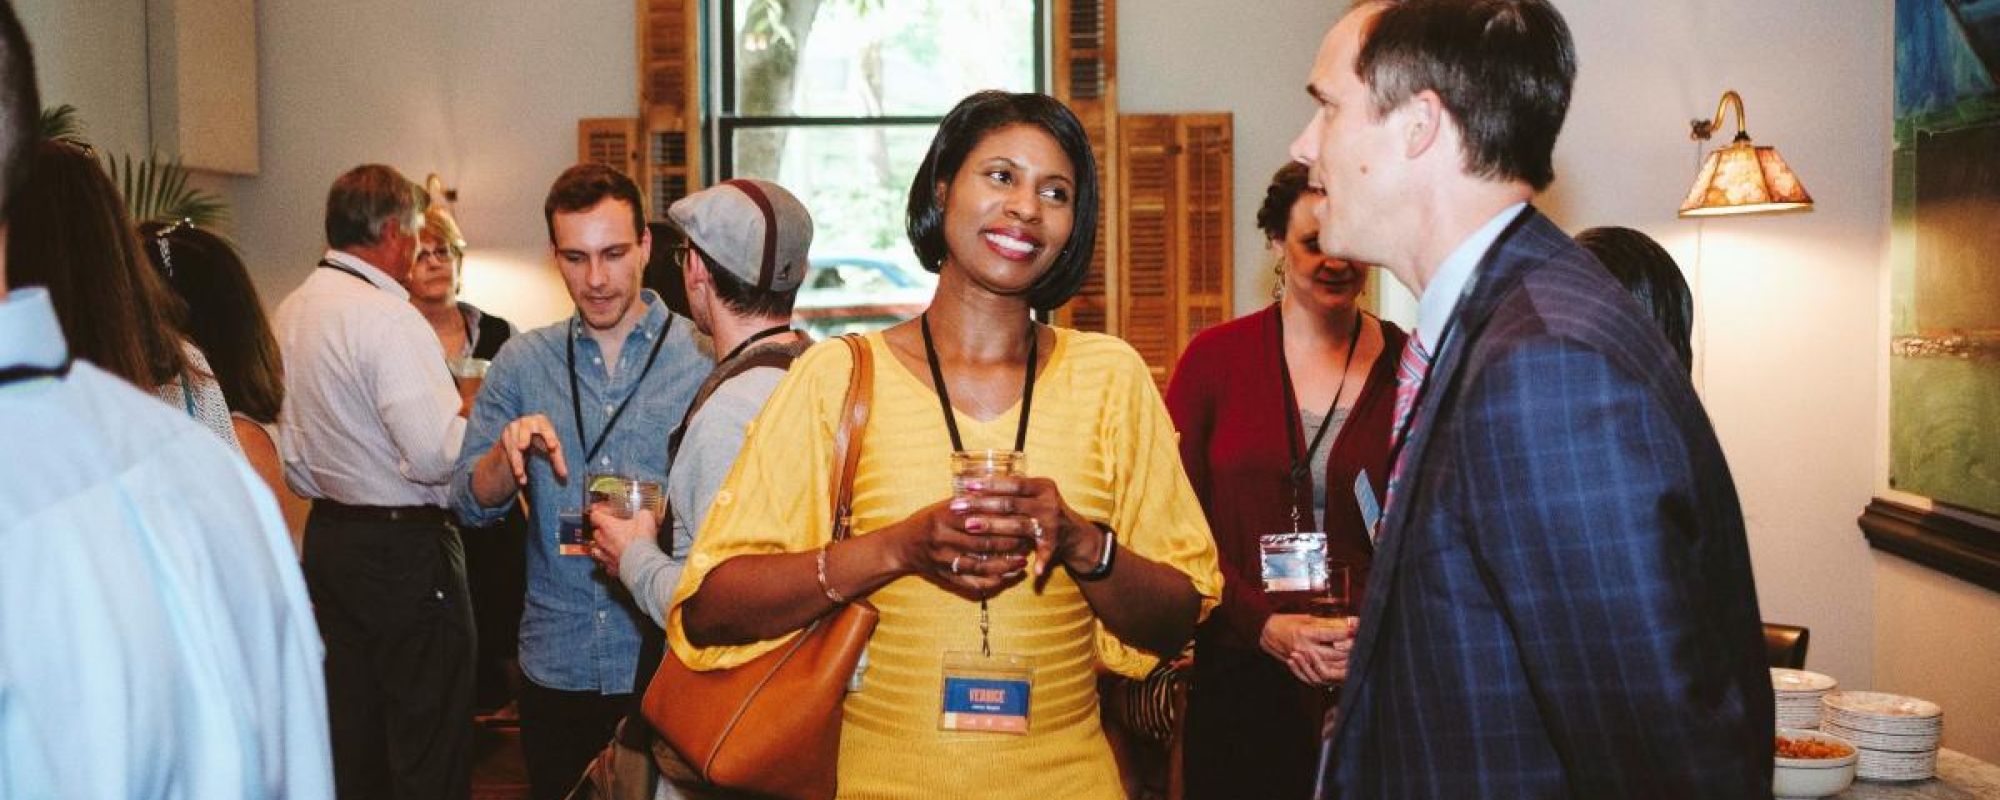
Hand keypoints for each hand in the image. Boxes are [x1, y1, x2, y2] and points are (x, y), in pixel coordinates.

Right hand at [492, 413, 566, 485]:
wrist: (522, 439)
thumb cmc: (542, 441)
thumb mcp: (550, 448)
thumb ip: (557, 460)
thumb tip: (564, 475)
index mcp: (541, 421)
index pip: (546, 428)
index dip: (549, 437)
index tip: (553, 447)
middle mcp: (526, 422)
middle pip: (526, 429)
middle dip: (523, 438)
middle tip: (522, 447)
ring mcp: (513, 427)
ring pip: (514, 445)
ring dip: (516, 460)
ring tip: (519, 474)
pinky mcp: (505, 436)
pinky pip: (508, 452)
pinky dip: (513, 465)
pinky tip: (520, 477)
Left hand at [587, 503, 658, 577]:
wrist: (642, 563)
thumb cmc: (641, 540)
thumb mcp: (645, 518)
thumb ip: (641, 514)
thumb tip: (642, 514)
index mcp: (607, 526)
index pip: (595, 515)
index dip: (598, 512)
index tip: (603, 511)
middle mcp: (602, 541)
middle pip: (595, 532)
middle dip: (602, 529)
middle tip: (612, 528)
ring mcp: (604, 556)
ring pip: (596, 550)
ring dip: (601, 546)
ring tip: (609, 545)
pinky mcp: (610, 568)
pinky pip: (605, 564)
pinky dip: (609, 561)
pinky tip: (615, 559)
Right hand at [892, 497, 1033, 598]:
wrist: (901, 546)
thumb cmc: (927, 522)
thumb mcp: (943, 507)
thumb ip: (969, 503)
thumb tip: (1000, 493)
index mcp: (944, 517)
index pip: (980, 518)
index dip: (1004, 520)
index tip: (1022, 519)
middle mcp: (942, 539)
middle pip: (983, 543)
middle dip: (1009, 543)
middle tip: (1028, 541)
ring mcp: (943, 560)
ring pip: (980, 566)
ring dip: (1004, 565)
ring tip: (1022, 561)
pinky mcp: (944, 576)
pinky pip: (972, 582)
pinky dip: (992, 581)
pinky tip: (1006, 576)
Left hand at [949, 475, 1102, 579]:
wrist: (1074, 533)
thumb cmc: (1042, 511)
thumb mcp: (1032, 497)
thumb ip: (1010, 493)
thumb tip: (971, 486)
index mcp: (1042, 487)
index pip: (1013, 483)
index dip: (990, 484)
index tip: (967, 485)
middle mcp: (1048, 502)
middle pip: (1010, 503)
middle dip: (981, 505)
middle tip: (958, 507)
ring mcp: (1052, 522)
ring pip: (1018, 525)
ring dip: (994, 527)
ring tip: (971, 527)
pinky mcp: (1055, 542)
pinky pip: (1044, 552)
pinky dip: (1039, 561)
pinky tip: (1030, 570)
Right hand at [1260, 613, 1356, 685]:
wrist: (1267, 634)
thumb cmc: (1286, 622)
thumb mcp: (1306, 618)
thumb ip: (1327, 621)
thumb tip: (1349, 622)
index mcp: (1305, 633)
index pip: (1333, 634)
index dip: (1348, 632)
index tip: (1359, 628)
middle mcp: (1305, 648)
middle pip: (1335, 653)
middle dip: (1350, 649)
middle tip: (1360, 644)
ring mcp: (1304, 660)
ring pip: (1330, 667)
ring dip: (1344, 664)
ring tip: (1354, 657)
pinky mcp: (1302, 668)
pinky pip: (1320, 676)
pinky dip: (1333, 673)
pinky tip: (1341, 668)